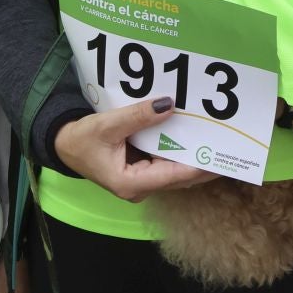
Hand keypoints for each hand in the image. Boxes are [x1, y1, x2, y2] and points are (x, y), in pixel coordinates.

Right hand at [52, 99, 209, 201]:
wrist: (63, 145)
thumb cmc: (80, 139)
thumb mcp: (107, 125)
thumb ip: (138, 116)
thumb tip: (169, 104)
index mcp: (131, 183)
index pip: (174, 175)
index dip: (199, 165)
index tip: (221, 153)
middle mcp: (141, 188)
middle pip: (180, 177)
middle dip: (204, 162)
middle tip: (229, 146)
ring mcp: (142, 181)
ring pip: (175, 172)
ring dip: (194, 157)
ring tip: (218, 140)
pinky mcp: (141, 172)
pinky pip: (167, 164)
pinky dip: (180, 152)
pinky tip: (194, 137)